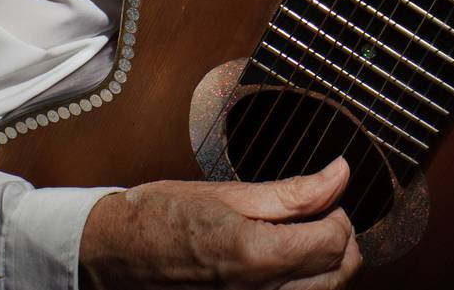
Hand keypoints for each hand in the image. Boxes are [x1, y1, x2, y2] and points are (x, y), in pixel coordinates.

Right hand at [78, 157, 362, 289]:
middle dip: (338, 244)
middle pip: (338, 276)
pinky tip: (280, 269)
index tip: (320, 200)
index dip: (337, 213)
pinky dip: (299, 288)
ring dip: (322, 270)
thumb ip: (292, 192)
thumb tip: (340, 174)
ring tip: (298, 243)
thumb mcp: (227, 194)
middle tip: (315, 219)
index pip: (335, 241)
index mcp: (254, 255)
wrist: (112, 254)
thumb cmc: (160, 218)